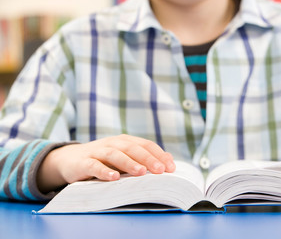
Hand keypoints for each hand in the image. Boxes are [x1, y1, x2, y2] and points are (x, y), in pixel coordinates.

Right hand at [37, 134, 175, 192]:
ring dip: (129, 163)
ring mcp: (98, 151)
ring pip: (115, 155)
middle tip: (160, 170)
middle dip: (148, 159)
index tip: (171, 167)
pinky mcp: (84, 162)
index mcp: (125, 141)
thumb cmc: (102, 160)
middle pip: (133, 149)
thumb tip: (168, 160)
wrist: (70, 159)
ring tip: (141, 172)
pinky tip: (113, 178)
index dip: (159, 155)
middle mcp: (113, 143)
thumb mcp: (123, 157)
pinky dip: (104, 171)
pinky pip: (94, 166)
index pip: (146, 145)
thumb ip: (143, 158)